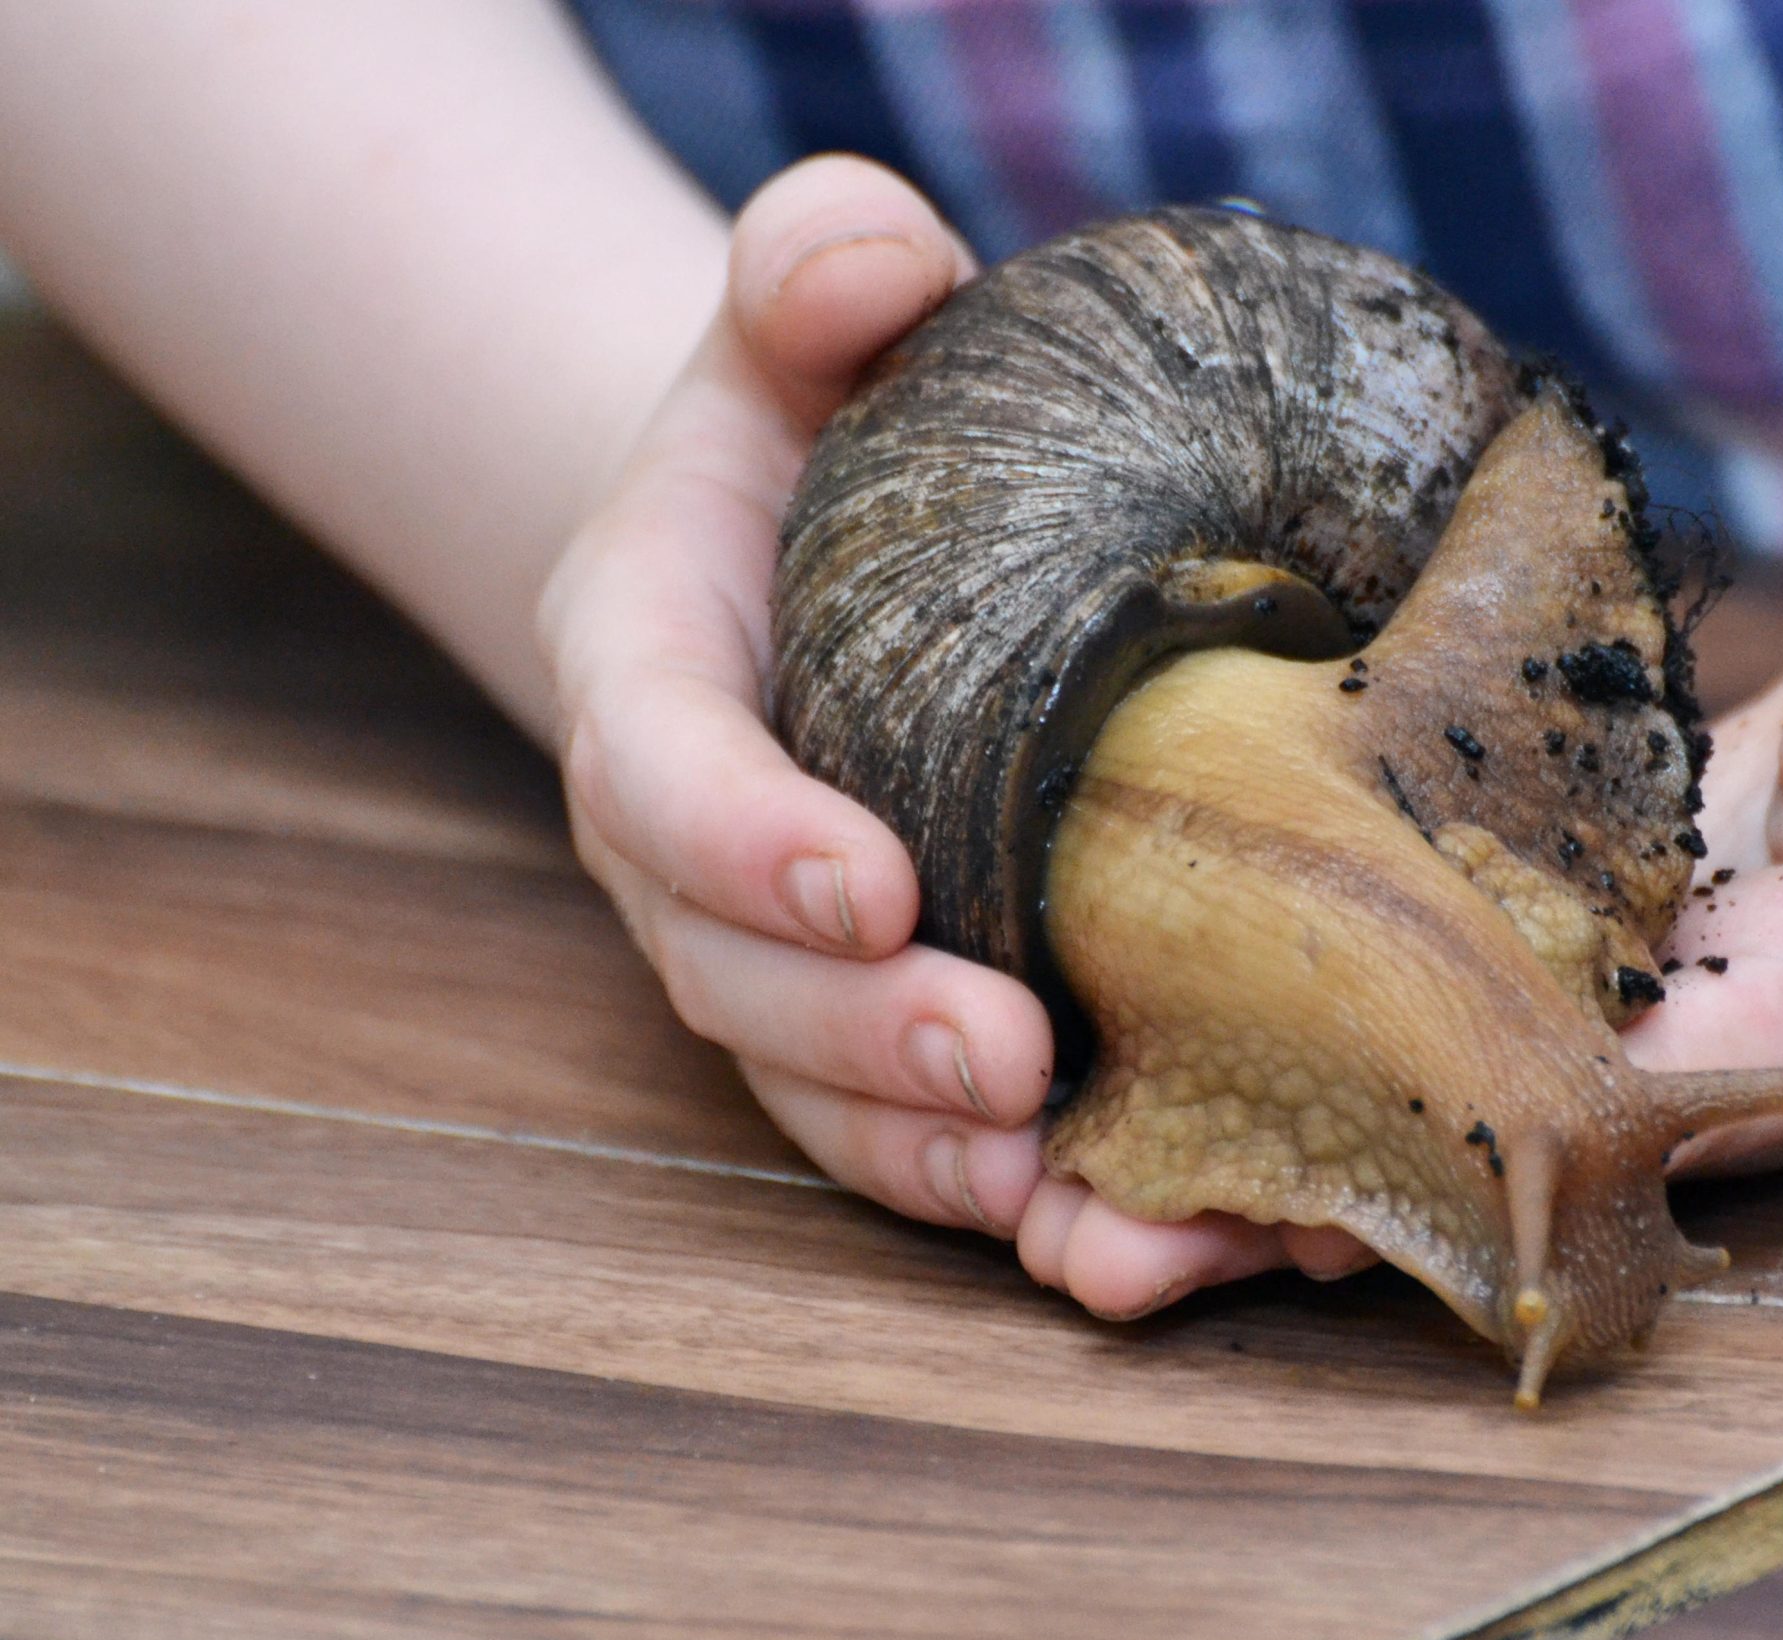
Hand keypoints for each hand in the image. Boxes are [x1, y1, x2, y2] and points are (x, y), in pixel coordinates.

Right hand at [539, 157, 1367, 1315]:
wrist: (816, 560)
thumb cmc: (820, 433)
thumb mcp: (802, 321)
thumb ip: (811, 267)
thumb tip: (874, 257)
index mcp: (649, 671)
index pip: (661, 770)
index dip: (745, 840)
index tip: (866, 881)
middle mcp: (694, 851)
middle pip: (740, 980)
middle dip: (863, 1037)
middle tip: (1010, 1059)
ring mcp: (777, 958)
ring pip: (823, 1096)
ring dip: (936, 1158)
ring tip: (1072, 1196)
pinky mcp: (873, 1022)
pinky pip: (910, 1133)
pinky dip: (1002, 1192)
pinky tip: (1121, 1226)